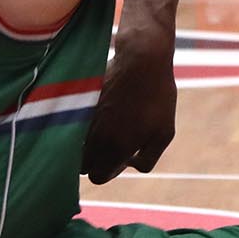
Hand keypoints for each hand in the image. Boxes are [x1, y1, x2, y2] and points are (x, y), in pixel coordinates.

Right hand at [81, 33, 178, 181]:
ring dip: (86, 143)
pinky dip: (82, 125)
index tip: (121, 157)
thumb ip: (148, 159)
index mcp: (118, 149)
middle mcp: (96, 138)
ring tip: (108, 127)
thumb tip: (129, 165)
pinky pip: (73, 125)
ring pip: (74, 146)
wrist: (141, 60)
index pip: (98, 177)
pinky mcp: (79, 104)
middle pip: (82, 166)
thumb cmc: (157, 97)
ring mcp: (85, 120)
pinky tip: (102, 112)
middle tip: (113, 144)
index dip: (110, 171)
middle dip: (95, 161)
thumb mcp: (165, 132)